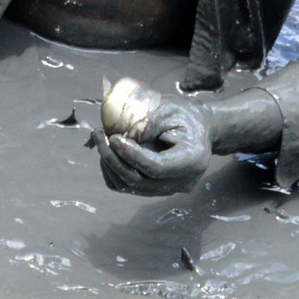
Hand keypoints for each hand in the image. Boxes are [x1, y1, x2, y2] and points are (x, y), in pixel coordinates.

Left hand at [95, 99, 211, 196]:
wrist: (200, 129)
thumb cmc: (185, 116)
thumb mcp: (169, 109)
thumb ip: (147, 124)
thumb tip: (119, 138)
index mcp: (192, 161)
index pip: (156, 167)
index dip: (131, 155)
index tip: (113, 137)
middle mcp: (182, 182)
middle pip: (139, 180)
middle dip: (112, 158)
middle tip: (98, 134)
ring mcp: (169, 189)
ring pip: (130, 186)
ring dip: (109, 164)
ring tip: (100, 140)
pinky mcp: (157, 189)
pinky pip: (128, 187)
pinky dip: (112, 172)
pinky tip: (107, 152)